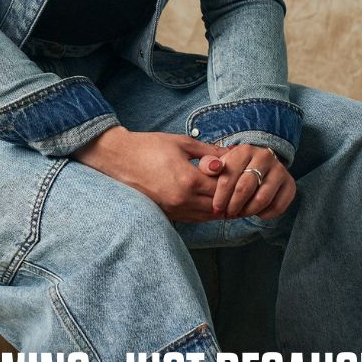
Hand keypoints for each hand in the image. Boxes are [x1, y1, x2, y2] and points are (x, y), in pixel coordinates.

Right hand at [72, 125, 228, 221]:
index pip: (223, 189)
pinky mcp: (167, 213)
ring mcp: (173, 209)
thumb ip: (209, 152)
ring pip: (208, 217)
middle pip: (219, 207)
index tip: (242, 176)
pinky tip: (211, 203)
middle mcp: (182, 200)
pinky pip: (194, 218)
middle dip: (231, 199)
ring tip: (230, 198)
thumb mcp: (182, 143)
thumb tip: (232, 155)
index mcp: (188, 180)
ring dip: (220, 208)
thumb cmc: (149, 147)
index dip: (235, 183)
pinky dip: (205, 213)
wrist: (119, 158)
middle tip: (241, 190)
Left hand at [209, 142, 295, 220]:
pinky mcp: (290, 184)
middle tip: (227, 214)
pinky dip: (265, 214)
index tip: (216, 209)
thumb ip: (208, 165)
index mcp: (244, 150)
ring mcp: (280, 170)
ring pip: (262, 199)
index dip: (220, 197)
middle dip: (233, 206)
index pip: (229, 177)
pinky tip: (256, 213)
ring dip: (248, 211)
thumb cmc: (234, 169)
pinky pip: (277, 206)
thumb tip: (213, 167)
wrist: (259, 166)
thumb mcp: (219, 164)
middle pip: (245, 188)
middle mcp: (264, 157)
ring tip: (240, 213)